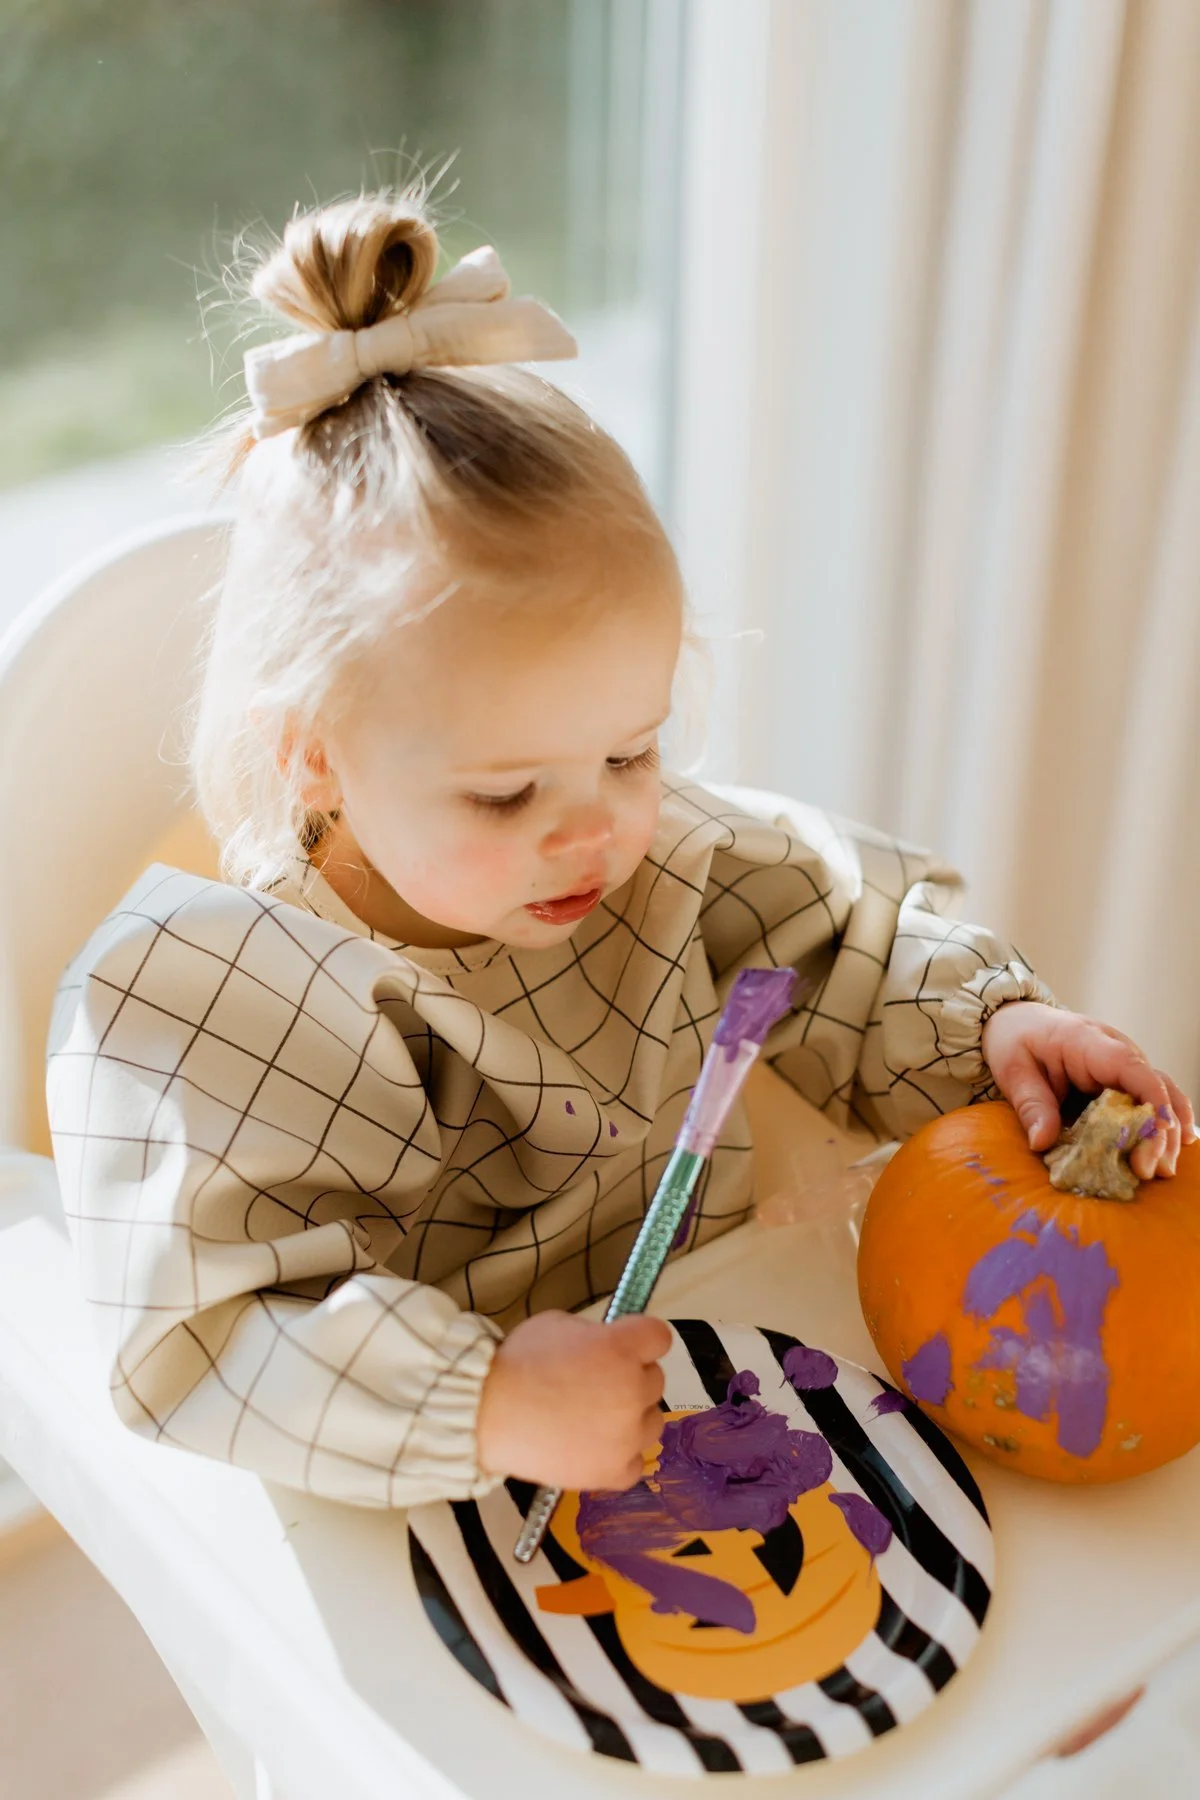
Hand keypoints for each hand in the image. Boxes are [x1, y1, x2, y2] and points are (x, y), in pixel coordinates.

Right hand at [476, 1310, 670, 1489]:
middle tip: (596, 1385)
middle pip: (654, 1381)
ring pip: (651, 1423)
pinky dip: (618, 1458)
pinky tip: (594, 1449)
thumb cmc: (516, 1363)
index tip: (625, 1346)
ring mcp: (627, 1435)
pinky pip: (634, 1464)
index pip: (659, 1338)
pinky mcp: (614, 1471)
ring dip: (631, 1419)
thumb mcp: (556, 1325)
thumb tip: (605, 1344)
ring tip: (596, 1421)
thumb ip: (592, 1334)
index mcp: (621, 1348)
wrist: (486, 1414)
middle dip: (631, 1379)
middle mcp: (633, 1390)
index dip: (641, 1341)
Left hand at [980, 1001, 1196, 1178]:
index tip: (1161, 1128)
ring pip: (1162, 1095)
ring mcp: (1125, 1066)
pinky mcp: (1124, 1081)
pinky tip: (1171, 1151)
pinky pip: (1151, 1101)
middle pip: (1153, 1087)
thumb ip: (1030, 1106)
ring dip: (1166, 1133)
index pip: (1129, 1065)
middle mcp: (1116, 1050)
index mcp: (1086, 1041)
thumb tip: (1041, 1143)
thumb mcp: (1014, 1071)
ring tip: (1161, 1170)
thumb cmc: (1017, 1042)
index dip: (1150, 1096)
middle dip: (1157, 1130)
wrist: (1019, 1023)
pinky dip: (1162, 1126)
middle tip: (1146, 1170)